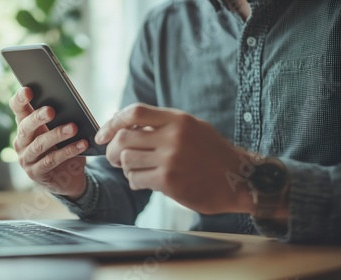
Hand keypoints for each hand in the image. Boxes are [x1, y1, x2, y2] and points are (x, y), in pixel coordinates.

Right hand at [8, 87, 88, 198]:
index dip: (20, 99)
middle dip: (38, 117)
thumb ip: (60, 117)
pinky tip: (82, 144)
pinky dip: (68, 151)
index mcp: (25, 126)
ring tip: (73, 127)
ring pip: (39, 145)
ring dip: (57, 135)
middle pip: (25, 127)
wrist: (68, 177)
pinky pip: (51, 160)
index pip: (17, 109)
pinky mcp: (36, 173)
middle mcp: (21, 142)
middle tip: (51, 110)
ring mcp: (26, 159)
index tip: (29, 90)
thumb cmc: (63, 147)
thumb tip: (71, 102)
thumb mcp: (60, 130)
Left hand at [95, 103, 253, 213]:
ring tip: (136, 170)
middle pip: (124, 138)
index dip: (112, 123)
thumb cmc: (212, 154)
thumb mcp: (191, 128)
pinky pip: (135, 178)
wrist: (239, 180)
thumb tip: (124, 126)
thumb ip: (161, 124)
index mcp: (177, 119)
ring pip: (126, 159)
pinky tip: (144, 181)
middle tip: (114, 158)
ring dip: (124, 167)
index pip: (134, 112)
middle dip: (112, 150)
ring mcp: (170, 158)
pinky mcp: (168, 180)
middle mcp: (173, 136)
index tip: (102, 135)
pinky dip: (134, 181)